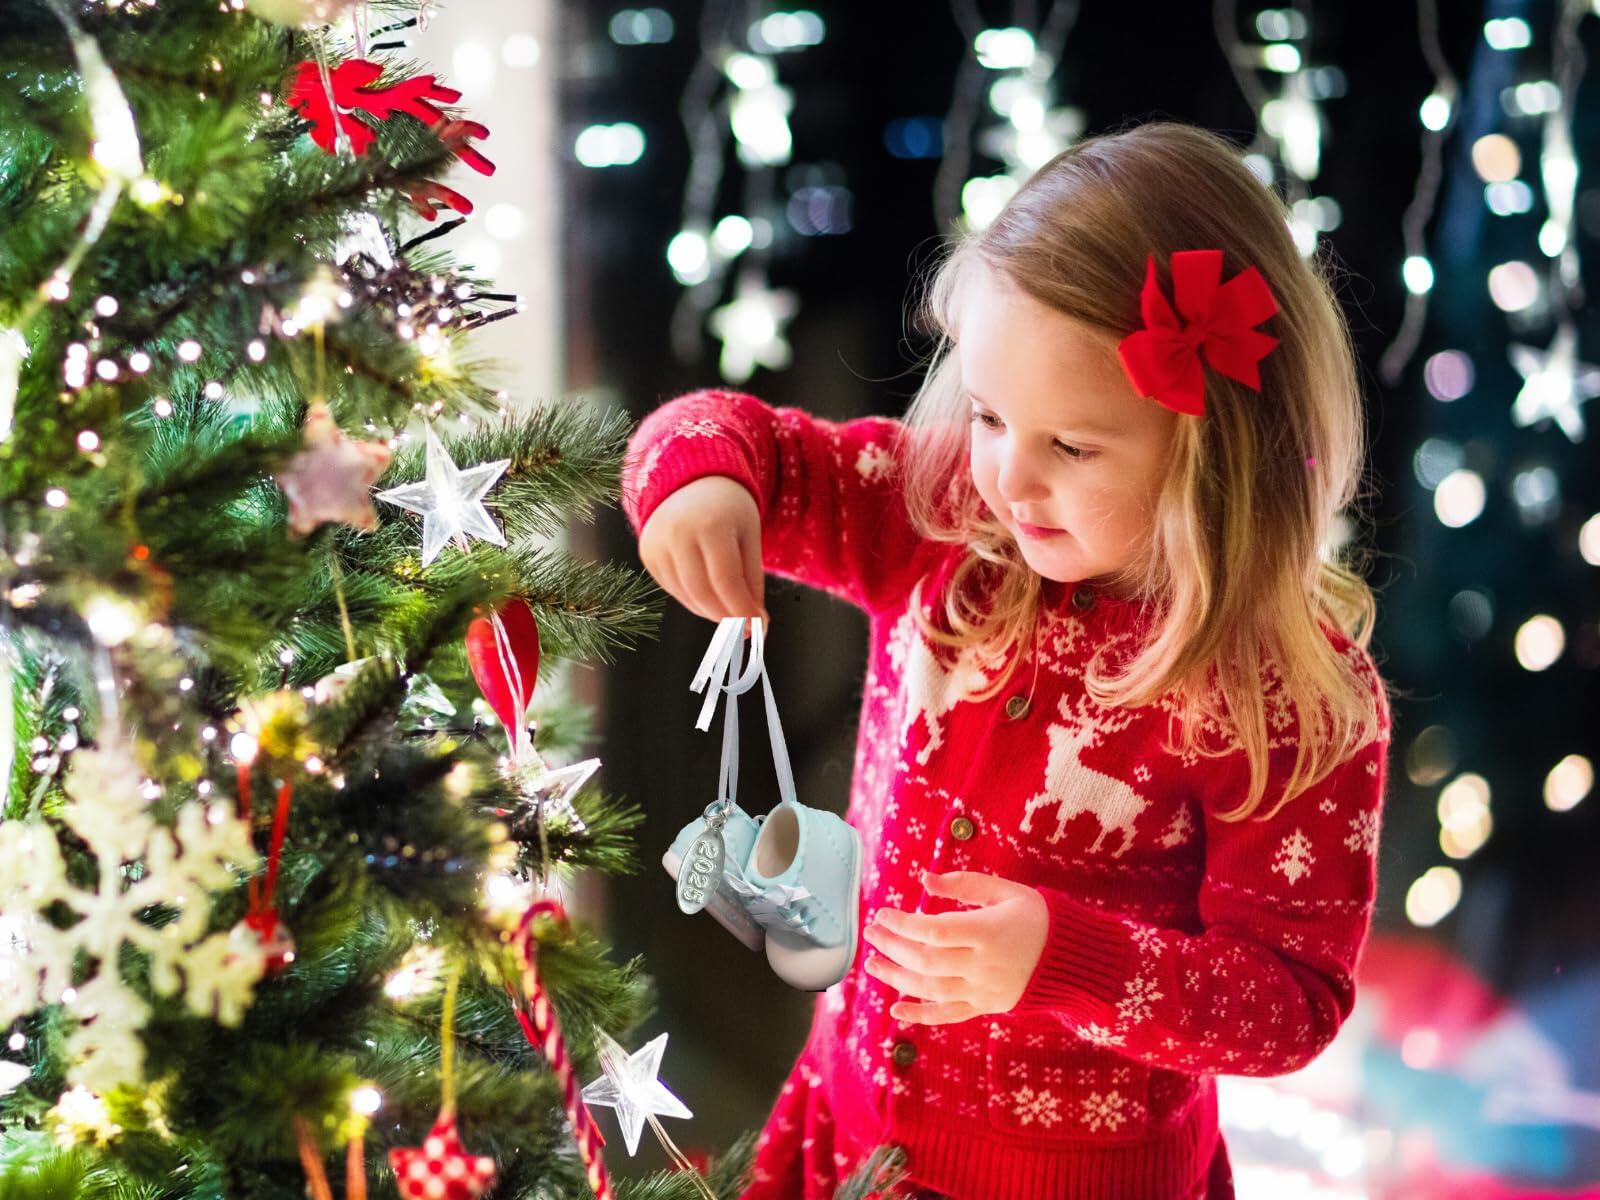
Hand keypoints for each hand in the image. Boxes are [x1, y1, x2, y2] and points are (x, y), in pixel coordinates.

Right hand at [638, 475, 768, 631]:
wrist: (691, 482)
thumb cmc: (728, 510)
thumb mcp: (749, 537)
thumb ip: (752, 581)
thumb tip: (757, 624)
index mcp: (710, 524)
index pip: (726, 580)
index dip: (742, 610)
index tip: (759, 629)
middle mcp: (677, 533)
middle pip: (703, 592)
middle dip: (727, 616)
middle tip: (747, 628)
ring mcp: (657, 544)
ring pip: (687, 596)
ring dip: (711, 611)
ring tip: (730, 607)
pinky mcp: (648, 554)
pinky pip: (674, 589)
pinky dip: (694, 600)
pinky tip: (709, 594)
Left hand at [861, 870, 1048, 1024]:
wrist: (1072, 959)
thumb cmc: (1036, 917)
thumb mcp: (1007, 891)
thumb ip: (965, 884)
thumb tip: (925, 880)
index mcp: (988, 932)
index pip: (934, 931)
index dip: (903, 924)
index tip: (882, 913)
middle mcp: (983, 965)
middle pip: (926, 961)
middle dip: (892, 947)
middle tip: (871, 933)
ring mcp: (983, 990)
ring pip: (931, 989)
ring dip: (896, 978)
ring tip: (872, 964)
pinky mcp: (985, 1007)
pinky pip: (948, 1015)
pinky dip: (920, 1016)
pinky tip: (896, 1011)